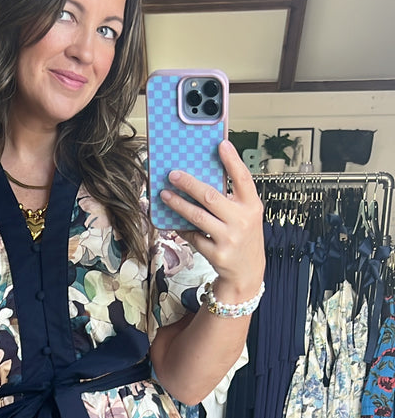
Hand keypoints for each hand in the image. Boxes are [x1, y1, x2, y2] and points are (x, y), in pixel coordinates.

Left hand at [160, 140, 264, 302]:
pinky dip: (182, 228)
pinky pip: (193, 236)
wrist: (247, 272)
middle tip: (173, 174)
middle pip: (211, 196)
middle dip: (189, 184)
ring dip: (178, 204)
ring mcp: (229, 239)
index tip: (221, 145)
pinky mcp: (217, 254)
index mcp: (251, 206)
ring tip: (165, 195)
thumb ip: (232, 198)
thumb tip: (203, 176)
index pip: (243, 178)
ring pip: (197, 216)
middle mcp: (242, 221)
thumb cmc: (244, 237)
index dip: (232, 160)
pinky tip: (174, 221)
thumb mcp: (246, 215)